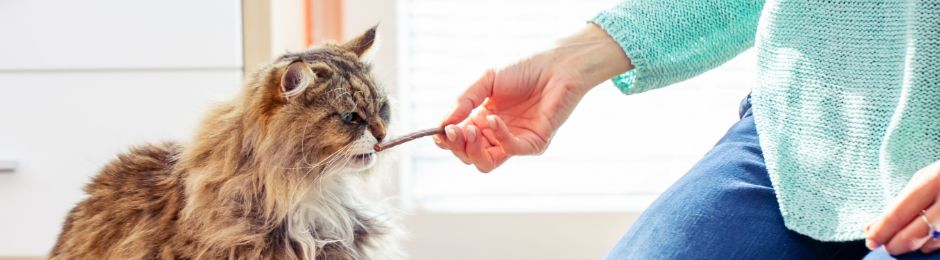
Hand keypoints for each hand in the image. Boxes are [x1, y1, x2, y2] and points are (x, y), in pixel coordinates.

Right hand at [434, 24, 631, 171]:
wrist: (557, 64)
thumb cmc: (524, 68)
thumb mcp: (486, 80)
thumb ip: (464, 102)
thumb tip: (441, 125)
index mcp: (483, 120)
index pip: (459, 141)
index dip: (446, 141)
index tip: (438, 133)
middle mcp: (497, 134)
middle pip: (469, 156)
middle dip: (457, 146)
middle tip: (454, 131)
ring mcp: (515, 141)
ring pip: (485, 163)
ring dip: (472, 150)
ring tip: (470, 129)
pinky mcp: (535, 143)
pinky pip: (511, 150)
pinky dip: (498, 137)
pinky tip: (493, 119)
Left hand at [866, 160, 939, 254]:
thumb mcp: (923, 180)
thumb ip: (899, 203)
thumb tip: (872, 228)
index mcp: (934, 180)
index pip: (900, 212)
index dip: (883, 230)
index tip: (870, 241)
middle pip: (916, 231)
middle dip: (897, 243)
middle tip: (887, 247)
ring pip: (933, 242)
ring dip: (916, 245)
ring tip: (905, 241)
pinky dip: (933, 244)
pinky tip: (926, 242)